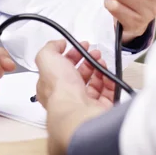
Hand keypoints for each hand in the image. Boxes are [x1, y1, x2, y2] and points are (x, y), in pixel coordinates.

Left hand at [35, 39, 114, 154]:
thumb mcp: (46, 59)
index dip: (71, 55)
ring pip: (94, 84)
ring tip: (101, 61)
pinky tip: (108, 74)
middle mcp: (67, 96)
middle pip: (79, 75)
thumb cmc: (60, 87)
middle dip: (87, 60)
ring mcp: (84, 104)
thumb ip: (50, 48)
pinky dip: (110, 82)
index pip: (61, 68)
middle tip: (94, 52)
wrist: (77, 110)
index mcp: (51, 86)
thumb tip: (59, 44)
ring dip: (98, 69)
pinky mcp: (100, 110)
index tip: (81, 45)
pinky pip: (108, 94)